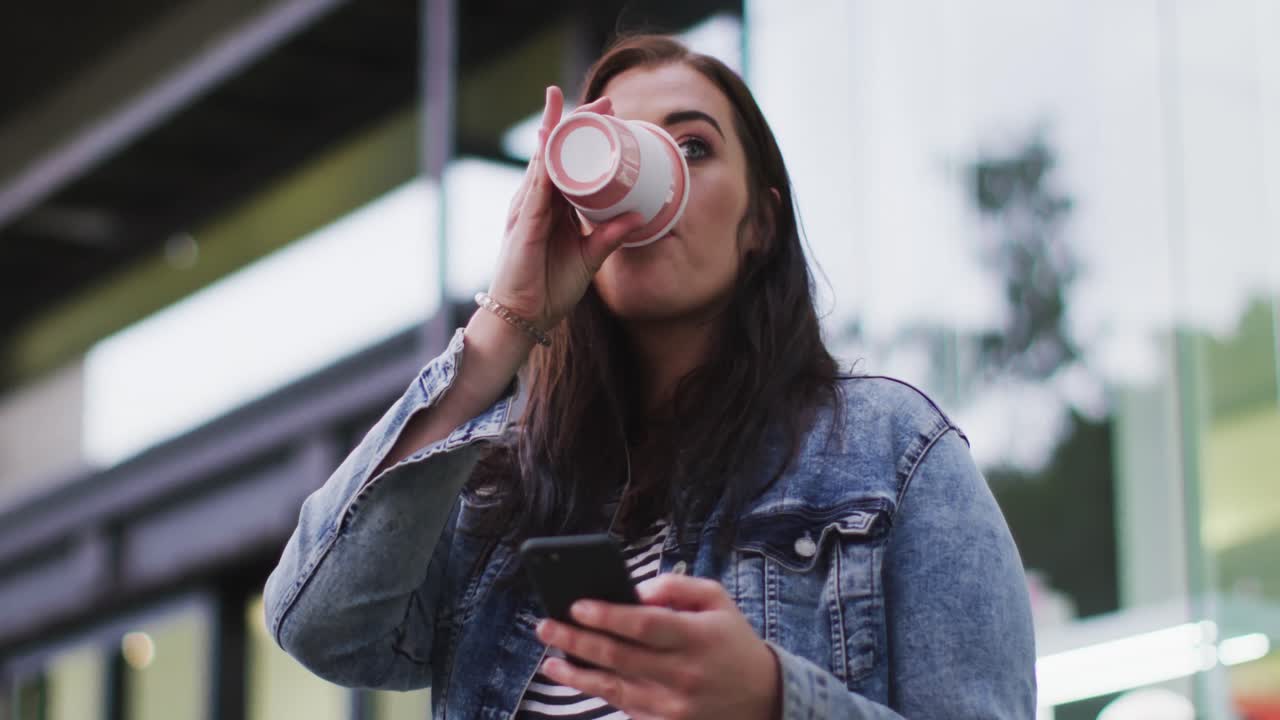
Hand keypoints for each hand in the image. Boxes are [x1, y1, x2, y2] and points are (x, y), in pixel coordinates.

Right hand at [487, 85, 645, 332]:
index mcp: (553, 207)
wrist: (524, 316)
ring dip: (558, 131)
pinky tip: (551, 142)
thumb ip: (611, 235)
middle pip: (556, 152)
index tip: (609, 115)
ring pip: (544, 160)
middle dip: (575, 123)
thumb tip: (640, 216)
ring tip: (569, 105)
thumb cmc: (549, 287)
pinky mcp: (522, 222)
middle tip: (602, 100)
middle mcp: (537, 201)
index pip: (569, 164)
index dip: (587, 139)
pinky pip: (536, 186)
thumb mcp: (590, 257)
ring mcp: (527, 208)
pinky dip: (544, 163)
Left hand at [535, 574, 781, 719]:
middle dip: (576, 640)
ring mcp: (674, 706)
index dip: (607, 615)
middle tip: (546, 626)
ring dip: (577, 672)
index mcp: (697, 637)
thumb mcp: (716, 600)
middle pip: (619, 657)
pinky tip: (575, 676)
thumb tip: (633, 591)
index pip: (643, 625)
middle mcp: (684, 674)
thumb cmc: (732, 640)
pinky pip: (624, 706)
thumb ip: (676, 586)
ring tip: (550, 658)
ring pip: (614, 688)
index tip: (576, 605)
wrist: (764, 698)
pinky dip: (596, 691)